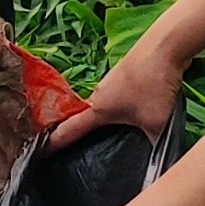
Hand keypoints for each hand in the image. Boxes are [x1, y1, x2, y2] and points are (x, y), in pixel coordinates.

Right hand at [49, 41, 183, 153]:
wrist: (166, 43)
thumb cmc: (154, 84)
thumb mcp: (157, 124)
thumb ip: (153, 146)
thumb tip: (156, 161)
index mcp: (96, 109)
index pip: (67, 131)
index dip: (52, 144)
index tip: (38, 155)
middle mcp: (98, 94)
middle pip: (81, 118)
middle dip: (76, 134)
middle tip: (73, 152)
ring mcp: (111, 82)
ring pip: (101, 107)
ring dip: (100, 120)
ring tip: (105, 138)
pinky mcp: (126, 73)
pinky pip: (116, 97)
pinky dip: (118, 108)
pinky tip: (131, 115)